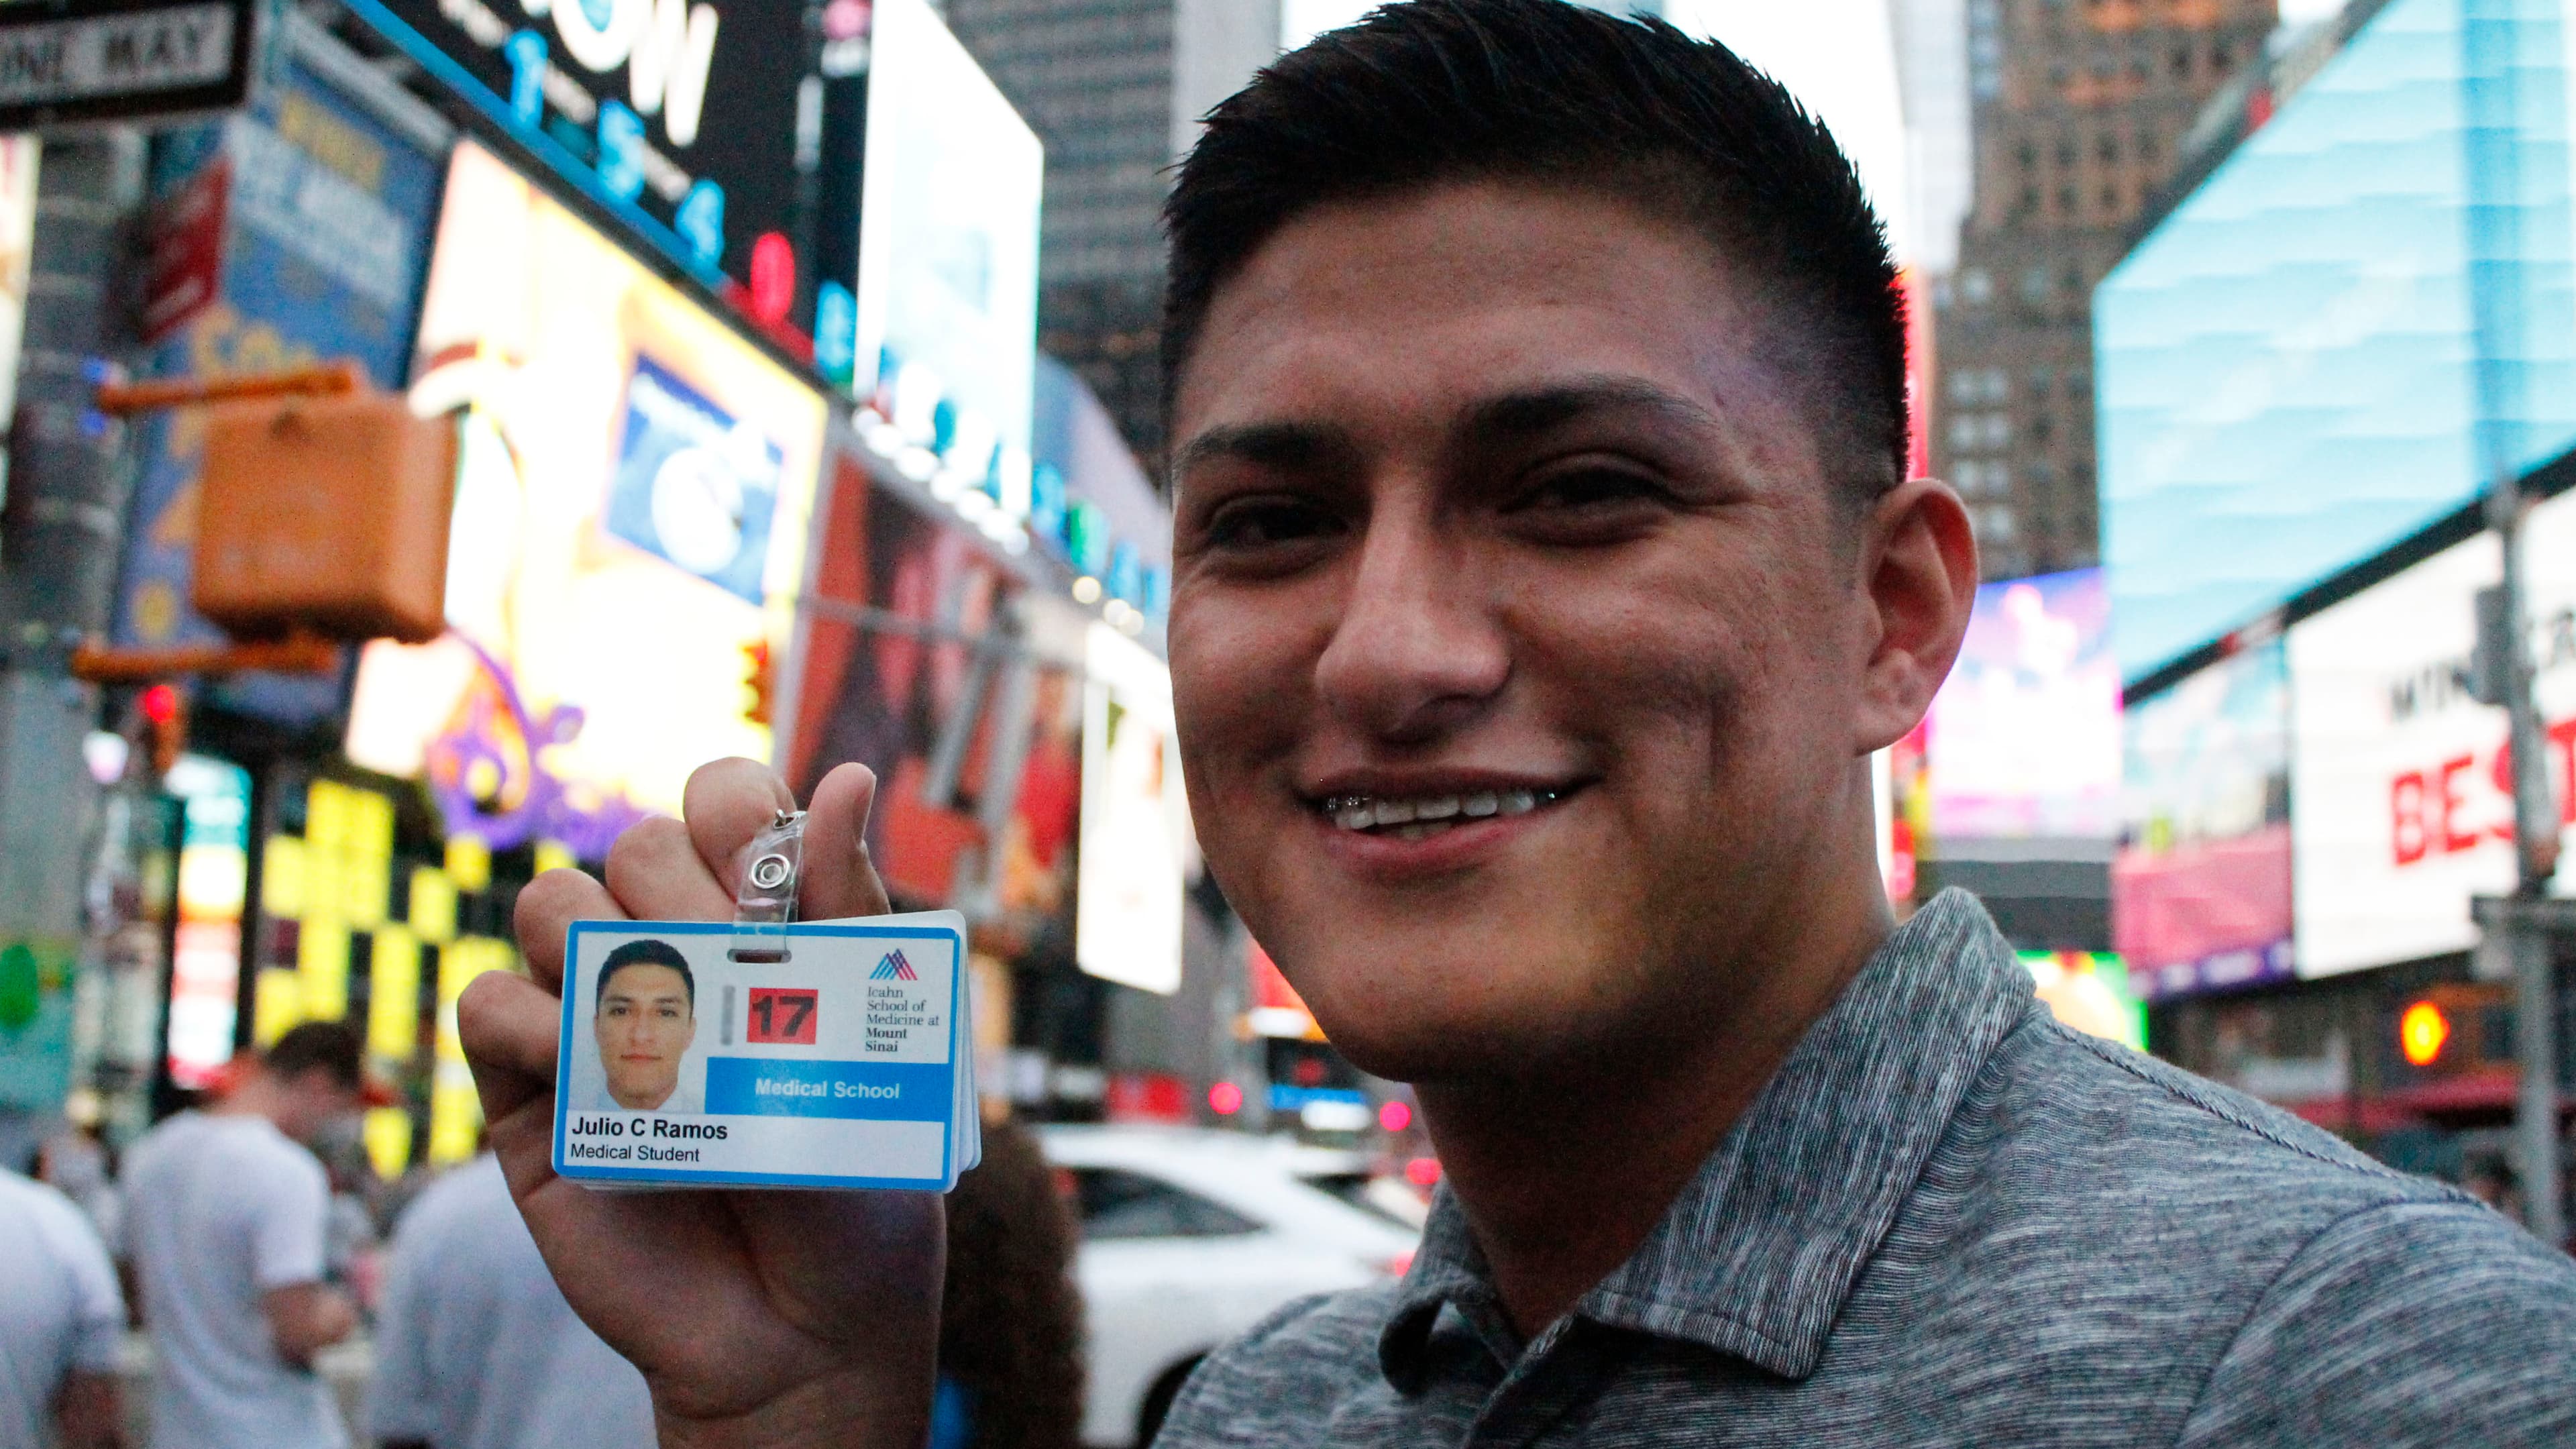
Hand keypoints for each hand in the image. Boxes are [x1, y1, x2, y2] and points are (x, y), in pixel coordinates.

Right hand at [460, 760, 940, 1448]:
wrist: (804, 1331)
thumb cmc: (854, 1182)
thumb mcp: (871, 1039)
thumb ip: (847, 910)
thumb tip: (853, 777)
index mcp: (761, 926)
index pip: (719, 803)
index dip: (733, 811)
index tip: (765, 865)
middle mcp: (671, 957)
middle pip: (634, 844)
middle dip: (686, 894)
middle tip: (735, 983)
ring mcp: (594, 1021)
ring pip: (548, 904)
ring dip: (597, 944)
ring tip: (662, 1029)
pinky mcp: (529, 1099)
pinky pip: (486, 1009)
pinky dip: (526, 1024)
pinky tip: (582, 1071)